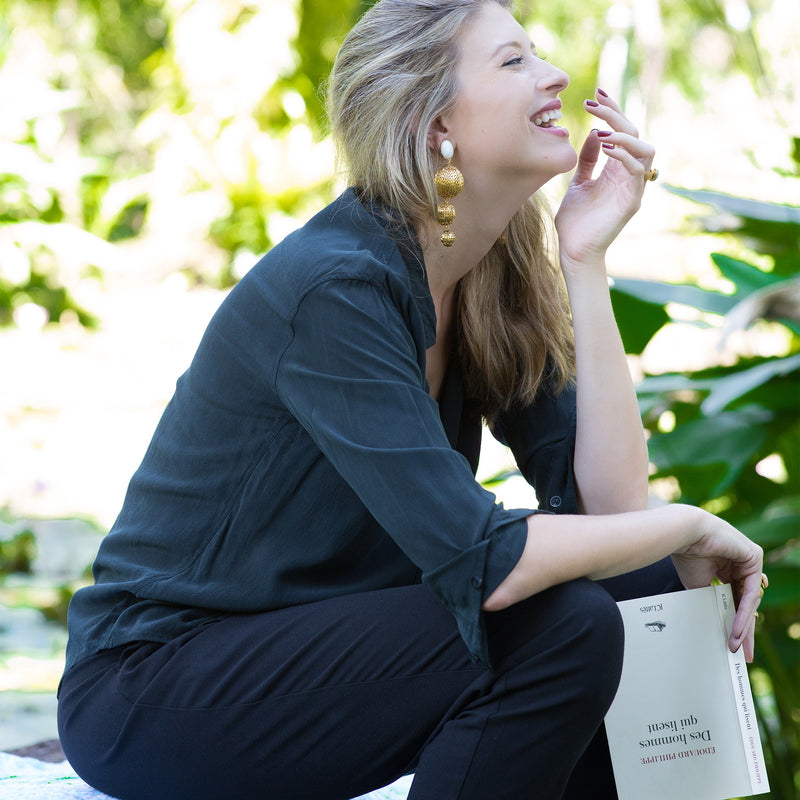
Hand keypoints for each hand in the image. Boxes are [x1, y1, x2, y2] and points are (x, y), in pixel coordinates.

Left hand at [554, 89, 655, 267]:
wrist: (573, 251)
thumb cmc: (575, 221)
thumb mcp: (577, 182)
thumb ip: (587, 160)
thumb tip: (592, 133)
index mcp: (616, 169)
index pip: (621, 132)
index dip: (612, 111)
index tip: (596, 94)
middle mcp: (628, 175)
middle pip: (634, 134)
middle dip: (615, 115)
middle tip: (593, 104)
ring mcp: (632, 188)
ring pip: (645, 149)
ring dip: (624, 135)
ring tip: (601, 131)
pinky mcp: (631, 202)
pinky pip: (637, 172)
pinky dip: (623, 156)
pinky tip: (604, 149)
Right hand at [670, 508, 763, 661]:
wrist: (684, 533)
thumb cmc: (687, 555)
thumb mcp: (699, 587)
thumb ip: (712, 602)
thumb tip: (714, 625)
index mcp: (727, 568)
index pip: (735, 599)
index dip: (734, 621)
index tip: (732, 642)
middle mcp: (740, 564)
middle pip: (745, 602)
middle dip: (744, 629)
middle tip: (742, 652)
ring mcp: (749, 561)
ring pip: (750, 600)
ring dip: (743, 625)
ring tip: (736, 644)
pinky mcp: (754, 557)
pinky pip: (750, 592)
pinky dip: (744, 613)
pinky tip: (737, 629)